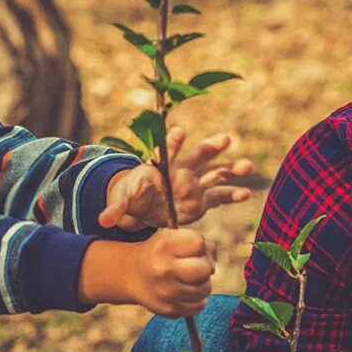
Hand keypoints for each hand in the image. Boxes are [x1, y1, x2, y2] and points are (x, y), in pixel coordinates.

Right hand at [78, 229, 213, 315]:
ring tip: (187, 280)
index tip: (187, 250)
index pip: (199, 244)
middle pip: (204, 270)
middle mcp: (164, 269)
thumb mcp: (173, 237)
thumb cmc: (160, 253)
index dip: (198, 247)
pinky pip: (199, 305)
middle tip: (192, 268)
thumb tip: (213, 264)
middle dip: (203, 268)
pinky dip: (196, 299)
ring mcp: (167, 292)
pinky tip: (184, 292)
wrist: (131, 275)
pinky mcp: (170, 310)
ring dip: (201, 284)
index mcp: (164, 246)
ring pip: (205, 289)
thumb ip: (200, 243)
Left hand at [100, 127, 253, 229]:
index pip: (167, 150)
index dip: (173, 141)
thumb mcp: (121, 203)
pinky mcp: (201, 201)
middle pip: (198, 156)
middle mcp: (181, 172)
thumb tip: (104, 221)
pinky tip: (246, 193)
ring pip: (214, 174)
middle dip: (211, 148)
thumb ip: (115, 210)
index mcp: (161, 167)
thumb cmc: (132, 198)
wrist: (143, 207)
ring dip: (230, 169)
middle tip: (225, 139)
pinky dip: (232, 194)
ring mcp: (194, 185)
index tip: (181, 131)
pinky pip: (219, 197)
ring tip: (247, 166)